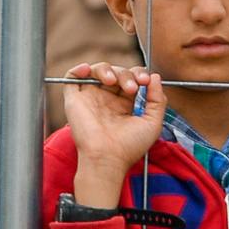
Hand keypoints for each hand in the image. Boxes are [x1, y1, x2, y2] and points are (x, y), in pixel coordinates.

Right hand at [59, 61, 162, 202]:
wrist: (107, 159)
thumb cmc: (129, 146)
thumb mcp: (152, 123)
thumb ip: (157, 100)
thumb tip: (155, 77)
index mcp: (123, 104)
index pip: (130, 79)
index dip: (139, 74)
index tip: (146, 81)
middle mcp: (106, 100)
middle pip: (116, 72)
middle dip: (126, 74)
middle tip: (133, 87)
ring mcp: (90, 99)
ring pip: (96, 71)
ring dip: (107, 69)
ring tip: (113, 81)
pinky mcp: (74, 100)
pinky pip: (71, 77)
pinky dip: (79, 69)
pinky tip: (88, 71)